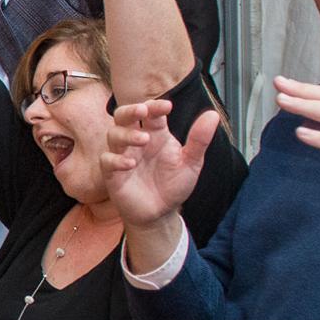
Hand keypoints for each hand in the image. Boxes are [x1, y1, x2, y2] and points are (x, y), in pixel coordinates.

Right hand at [100, 97, 218, 227]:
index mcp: (156, 135)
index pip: (151, 113)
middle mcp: (136, 142)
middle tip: (142, 111)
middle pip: (122, 116)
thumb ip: (199, 140)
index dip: (156, 106)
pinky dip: (116, 159)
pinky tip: (131, 164)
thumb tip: (213, 114)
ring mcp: (123, 156)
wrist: (161, 213)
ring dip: (127, 134)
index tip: (167, 106)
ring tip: (143, 139)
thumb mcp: (191, 163)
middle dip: (130, 110)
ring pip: (113, 135)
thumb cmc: (173, 185)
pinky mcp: (112, 174)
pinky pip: (106, 160)